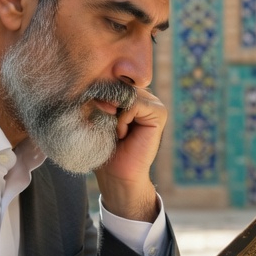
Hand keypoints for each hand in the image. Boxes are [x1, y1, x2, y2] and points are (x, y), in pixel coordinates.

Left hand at [94, 87, 166, 221]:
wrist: (116, 174)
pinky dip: (123, 119)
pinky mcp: (159, 112)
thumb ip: (99, 97)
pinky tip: (123, 134)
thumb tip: (102, 85)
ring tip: (117, 132)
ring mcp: (153, 103)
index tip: (97, 119)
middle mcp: (143, 96)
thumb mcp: (96, 116)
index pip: (111, 81)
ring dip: (114, 114)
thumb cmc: (104, 146)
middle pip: (118, 85)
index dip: (99, 97)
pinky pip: (135, 103)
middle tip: (107, 128)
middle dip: (106, 105)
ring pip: (125, 93)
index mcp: (128, 95)